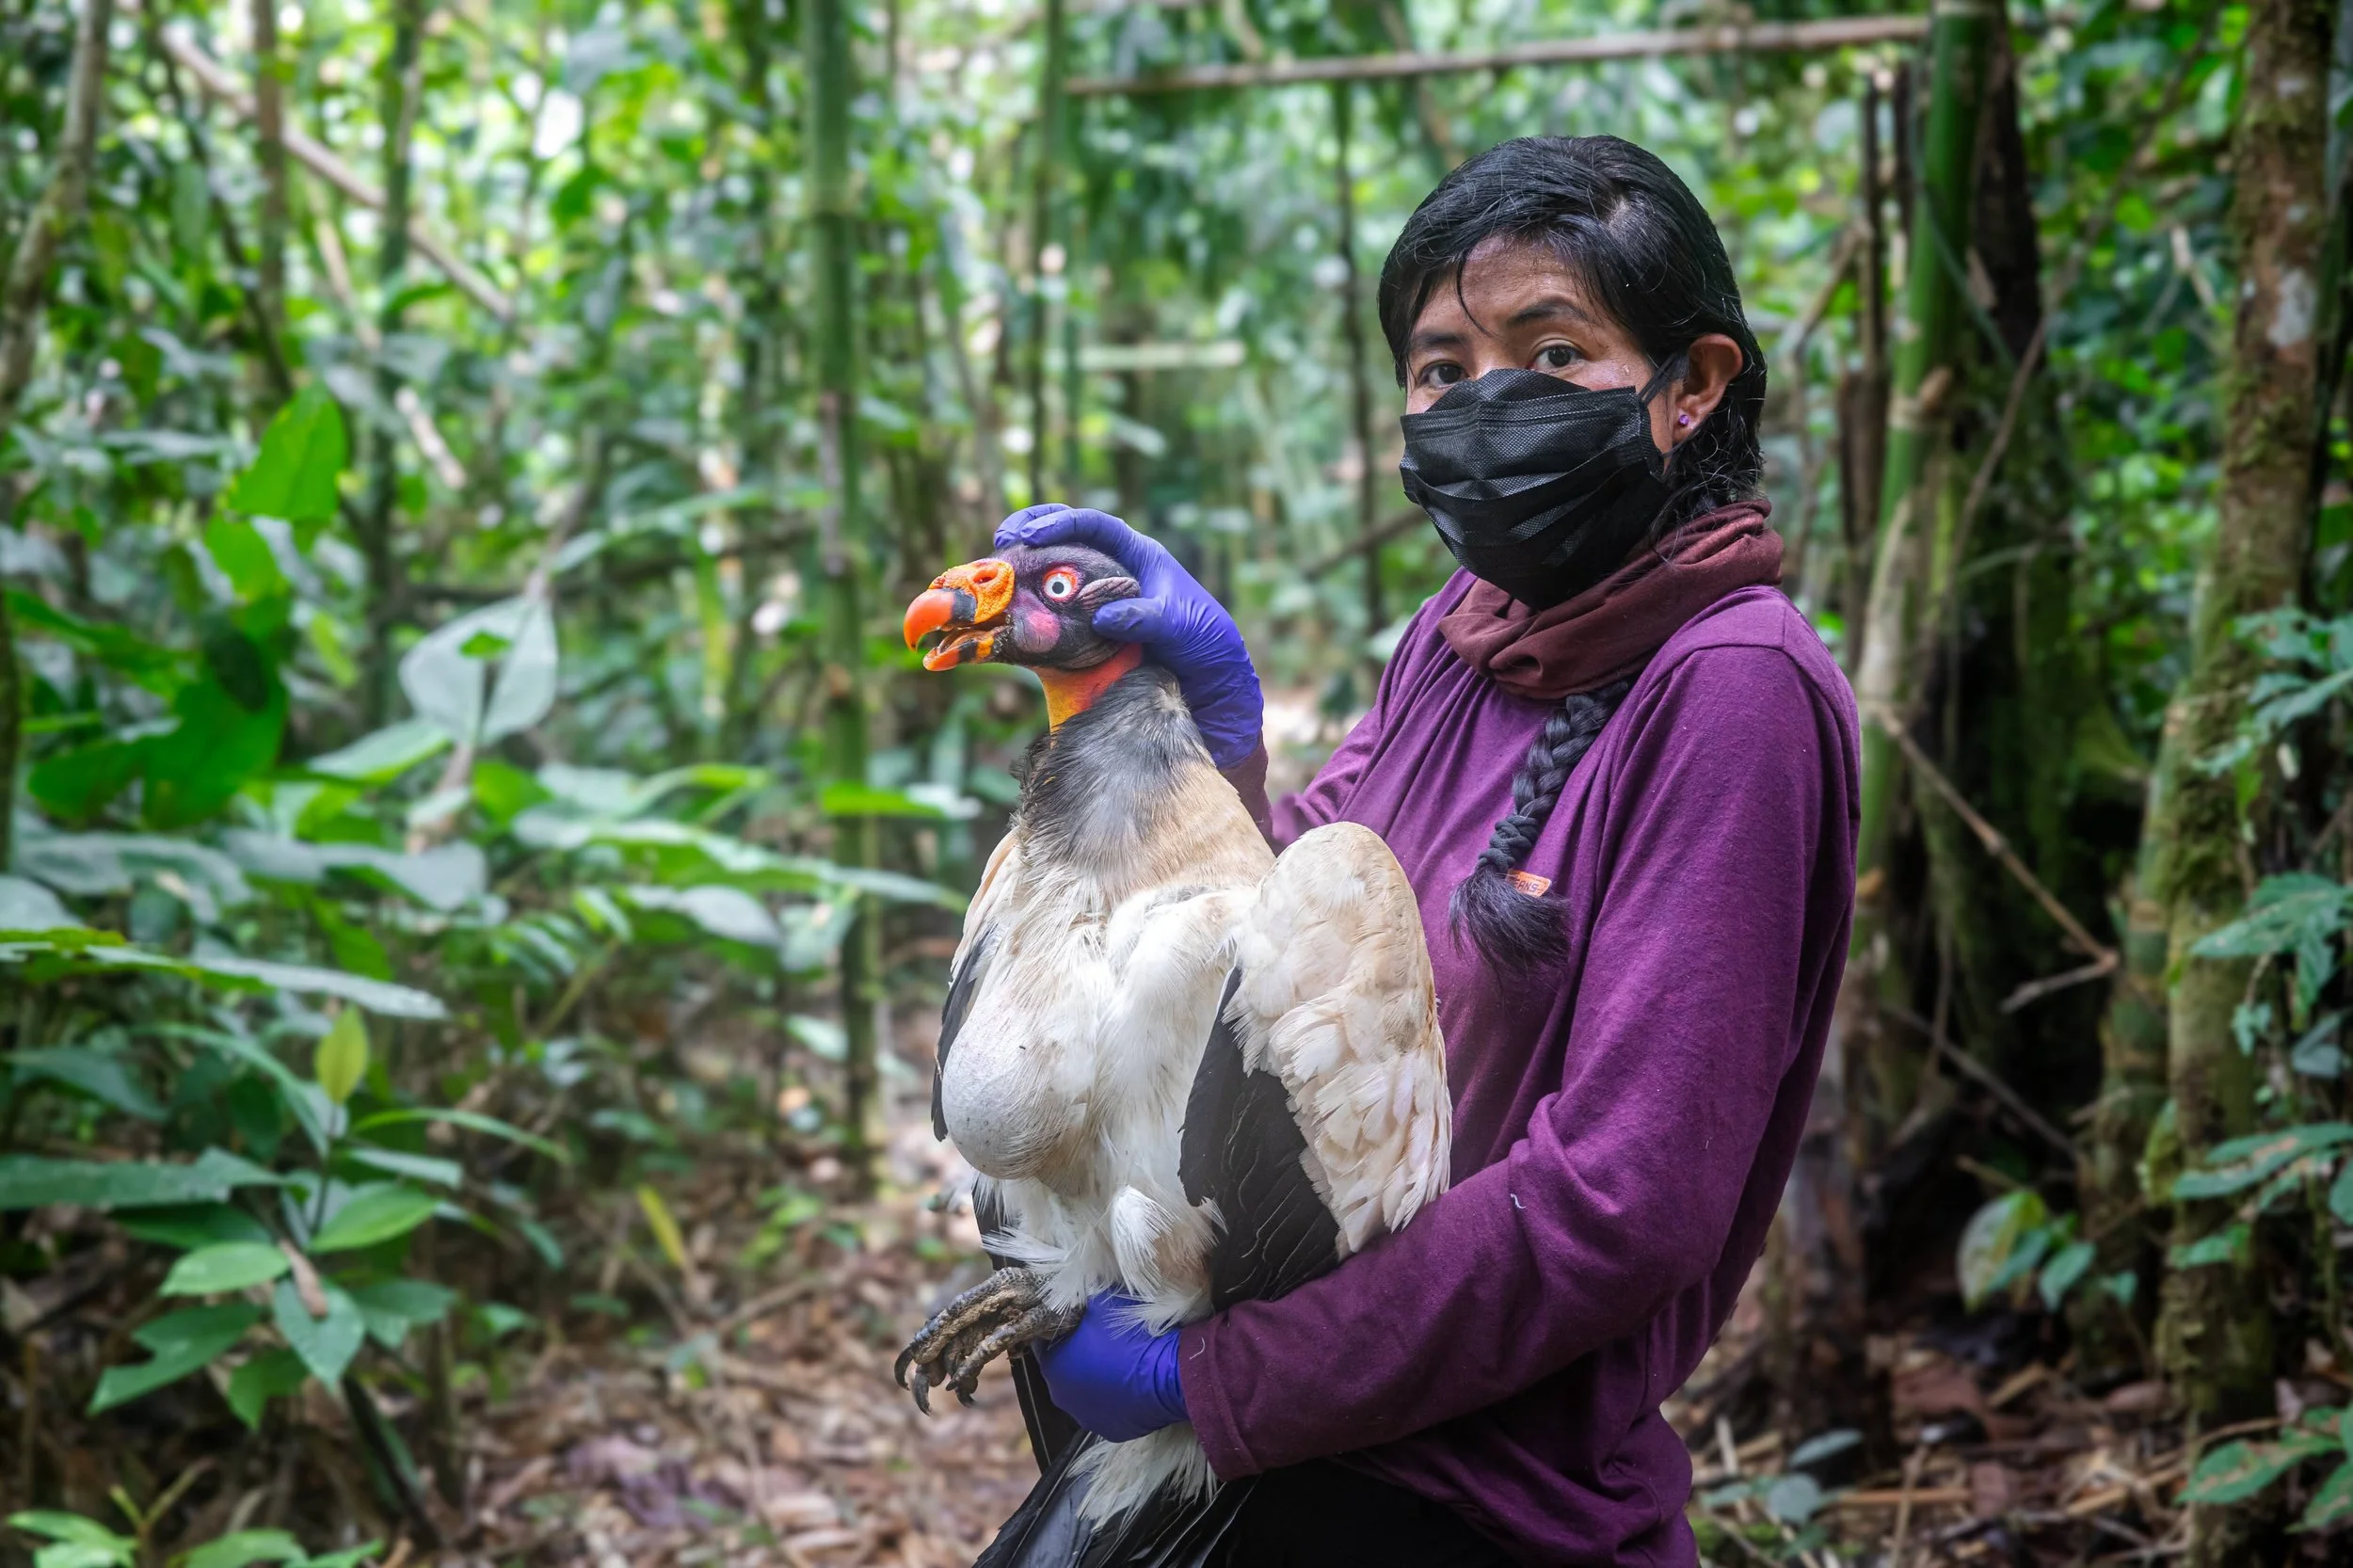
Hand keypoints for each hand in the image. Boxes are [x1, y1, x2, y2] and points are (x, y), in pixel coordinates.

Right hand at [994, 504, 1263, 770]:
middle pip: (1068, 536)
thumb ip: (1145, 618)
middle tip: (1002, 540)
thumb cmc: (1205, 642)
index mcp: (1139, 555)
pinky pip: (1058, 610)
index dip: (1063, 522)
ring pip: (1057, 571)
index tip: (1033, 534)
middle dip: (1033, 531)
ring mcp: (1101, 598)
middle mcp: (1116, 570)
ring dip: (1027, 569)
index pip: (1096, 525)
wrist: (1214, 682)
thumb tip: (1103, 616)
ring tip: (996, 573)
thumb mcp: (1180, 625)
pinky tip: (1012, 615)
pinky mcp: (1092, 627)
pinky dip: (1034, 608)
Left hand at [1033, 1289, 1187, 1442]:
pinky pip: (1108, 1408)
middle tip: (1101, 1337)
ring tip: (1121, 1360)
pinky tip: (1132, 1381)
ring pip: (1085, 1391)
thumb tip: (1076, 1300)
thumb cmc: (1132, 1334)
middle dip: (1078, 1354)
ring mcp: (1088, 1418)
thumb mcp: (1101, 1301)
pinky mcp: (1112, 1430)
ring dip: (1097, 1377)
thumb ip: (1080, 1303)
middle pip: (1065, 1369)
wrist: (1172, 1372)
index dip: (1060, 1327)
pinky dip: (1115, 1397)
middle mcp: (1062, 1398)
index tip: (1077, 1318)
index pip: (1044, 1342)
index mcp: (1053, 1366)